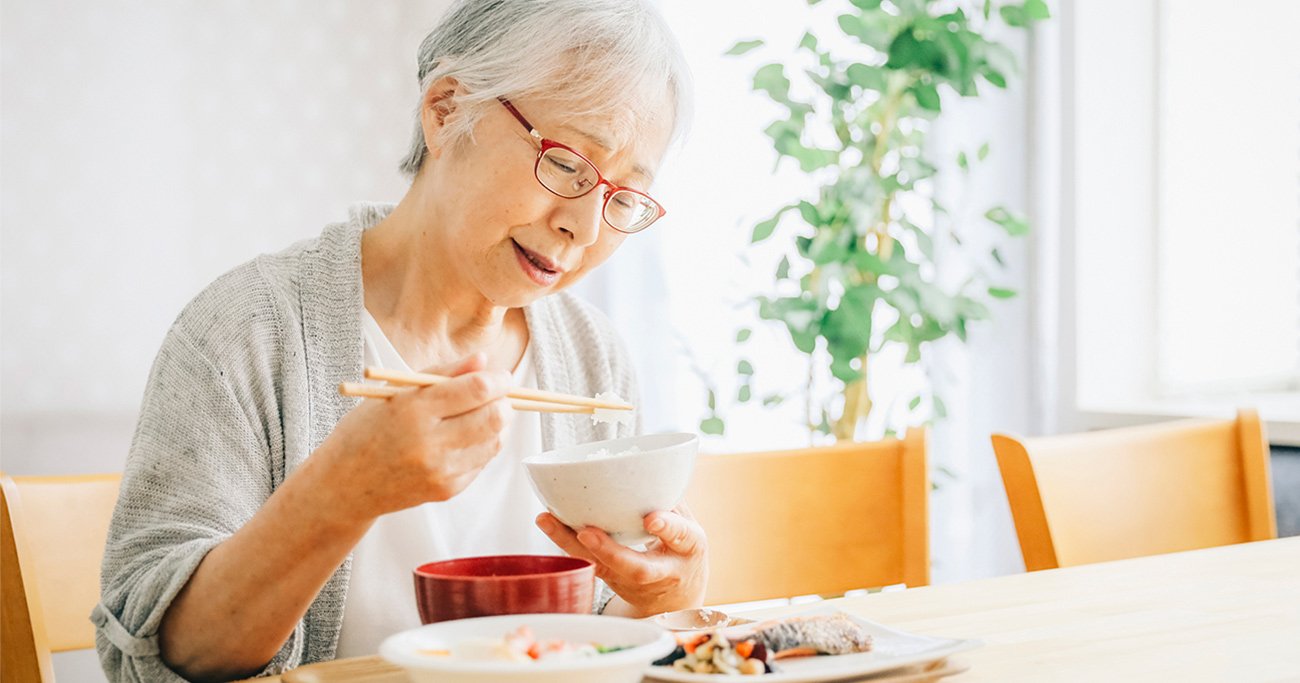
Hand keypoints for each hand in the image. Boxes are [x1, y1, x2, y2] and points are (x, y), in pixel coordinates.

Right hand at [315, 353, 511, 520]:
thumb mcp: (396, 391)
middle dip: (505, 401)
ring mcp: (440, 470)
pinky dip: (483, 445)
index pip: (477, 390)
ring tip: (480, 414)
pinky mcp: (447, 490)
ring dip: (498, 423)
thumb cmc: (367, 430)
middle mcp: (429, 443)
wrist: (344, 484)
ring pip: (495, 441)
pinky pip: (483, 462)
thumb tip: (484, 360)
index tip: (500, 376)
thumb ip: (444, 372)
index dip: (498, 379)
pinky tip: (464, 438)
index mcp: (413, 410)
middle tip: (497, 394)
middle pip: (495, 417)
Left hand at [536, 505, 708, 616]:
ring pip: (602, 569)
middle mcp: (661, 572)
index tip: (651, 518)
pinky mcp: (612, 582)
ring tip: (548, 520)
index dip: (667, 527)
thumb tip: (652, 465)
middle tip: (586, 533)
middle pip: (636, 569)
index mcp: (687, 550)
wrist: (675, 601)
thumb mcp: (689, 528)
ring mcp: (633, 582)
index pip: (681, 538)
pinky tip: (548, 523)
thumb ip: (673, 502)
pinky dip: (566, 544)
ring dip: (572, 545)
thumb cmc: (681, 553)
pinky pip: (588, 564)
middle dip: (610, 552)